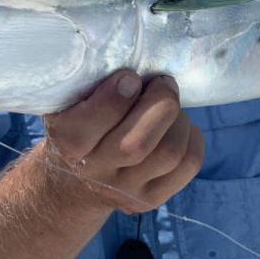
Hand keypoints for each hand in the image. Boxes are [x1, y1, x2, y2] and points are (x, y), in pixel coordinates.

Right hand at [39, 72, 203, 212]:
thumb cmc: (78, 126)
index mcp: (67, 143)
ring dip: (178, 119)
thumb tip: (136, 59)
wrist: (73, 183)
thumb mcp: (68, 104)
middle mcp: (95, 172)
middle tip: (162, 83)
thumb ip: (91, 84)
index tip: (129, 77)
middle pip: (137, 144)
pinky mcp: (151, 199)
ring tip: (167, 106)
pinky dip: (192, 137)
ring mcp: (125, 191)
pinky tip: (177, 127)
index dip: (116, 96)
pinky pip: (188, 165)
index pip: (91, 125)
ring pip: (169, 153)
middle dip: (160, 102)